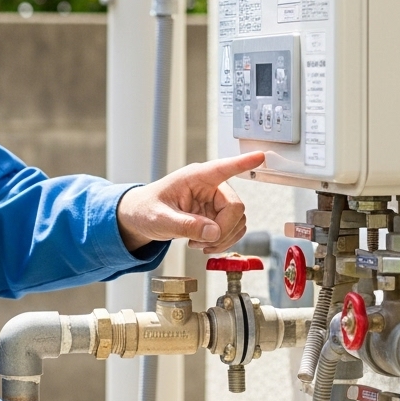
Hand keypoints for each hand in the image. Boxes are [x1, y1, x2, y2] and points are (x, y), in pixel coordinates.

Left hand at [116, 151, 265, 254]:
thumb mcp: (160, 219)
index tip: (260, 156)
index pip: (223, 167)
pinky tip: (204, 244)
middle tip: (202, 243)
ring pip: (237, 221)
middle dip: (224, 230)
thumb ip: (185, 225)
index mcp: (195, 177)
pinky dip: (222, 242)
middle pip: (236, 207)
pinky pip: (232, 229)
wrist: (140, 218)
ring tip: (199, 244)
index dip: (243, 163)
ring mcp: (214, 201)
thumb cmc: (145, 209)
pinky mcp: (215, 215)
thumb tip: (213, 232)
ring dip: (223, 239)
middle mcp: (210, 186)